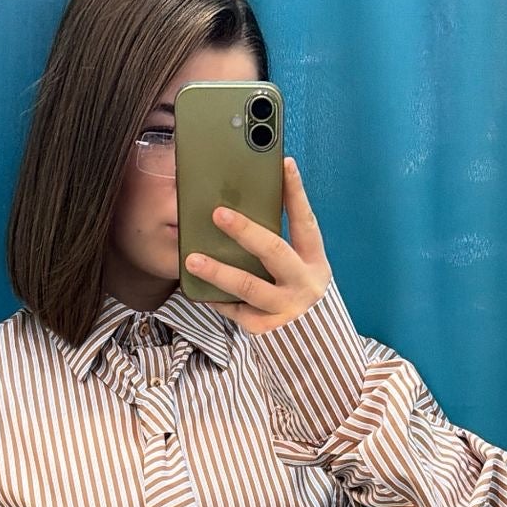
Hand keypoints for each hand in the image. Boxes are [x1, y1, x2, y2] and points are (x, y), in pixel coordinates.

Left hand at [184, 156, 331, 334]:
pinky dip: (217, 299)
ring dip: (219, 271)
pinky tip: (199, 289)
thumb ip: (279, 242)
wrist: (313, 342)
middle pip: (274, 251)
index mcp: (314, 261)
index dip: (296, 193)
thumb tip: (243, 205)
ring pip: (249, 286)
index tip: (285, 164)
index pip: (305, 221)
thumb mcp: (298, 265)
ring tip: (192, 258)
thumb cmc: (296, 291)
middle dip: (246, 231)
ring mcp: (287, 308)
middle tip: (218, 213)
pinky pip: (237, 311)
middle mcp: (304, 283)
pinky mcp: (268, 328)